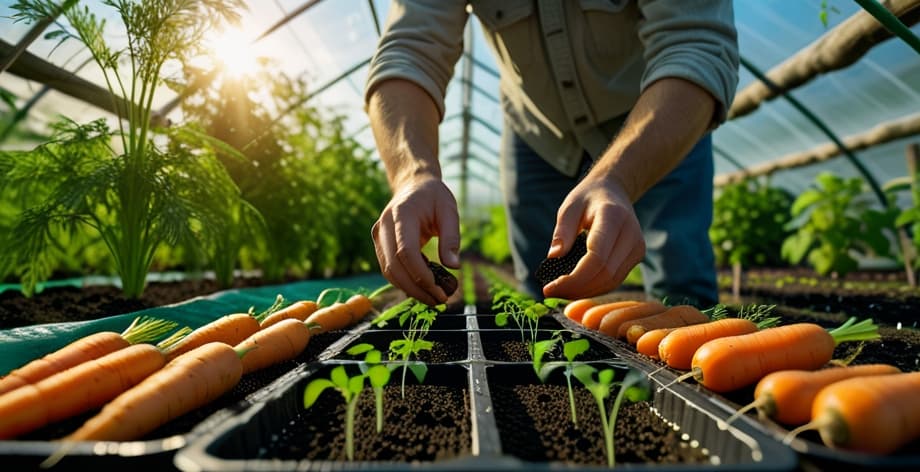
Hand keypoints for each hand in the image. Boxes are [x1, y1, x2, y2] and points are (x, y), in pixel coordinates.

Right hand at [372, 176, 460, 304]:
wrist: (413, 185)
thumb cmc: (434, 197)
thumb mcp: (449, 211)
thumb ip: (451, 238)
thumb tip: (454, 266)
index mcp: (401, 214)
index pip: (406, 251)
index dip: (420, 275)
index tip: (438, 290)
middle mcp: (384, 226)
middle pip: (394, 266)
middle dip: (416, 289)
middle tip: (439, 301)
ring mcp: (378, 235)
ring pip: (388, 271)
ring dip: (409, 289)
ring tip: (433, 298)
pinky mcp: (379, 244)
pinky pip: (389, 268)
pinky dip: (405, 281)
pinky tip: (423, 288)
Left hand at [541, 173, 644, 298]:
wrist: (614, 192)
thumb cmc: (588, 198)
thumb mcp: (569, 207)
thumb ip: (562, 230)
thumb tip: (553, 257)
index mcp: (613, 217)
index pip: (597, 258)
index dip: (573, 279)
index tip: (549, 287)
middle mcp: (631, 234)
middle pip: (605, 274)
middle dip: (576, 289)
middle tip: (550, 292)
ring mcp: (637, 247)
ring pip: (611, 281)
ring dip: (584, 292)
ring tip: (560, 291)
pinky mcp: (636, 256)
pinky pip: (615, 280)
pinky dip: (594, 288)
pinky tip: (575, 288)